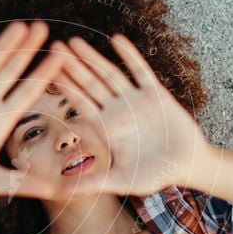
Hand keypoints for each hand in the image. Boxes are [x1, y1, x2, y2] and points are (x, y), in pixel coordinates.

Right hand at [0, 20, 70, 199]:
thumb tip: (55, 192)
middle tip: (44, 28)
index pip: (27, 93)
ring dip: (3, 45)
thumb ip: (20, 183)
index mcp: (1, 122)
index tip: (61, 56)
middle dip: (27, 51)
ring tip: (20, 25)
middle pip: (11, 72)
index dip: (44, 74)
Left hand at [48, 34, 213, 196]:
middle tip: (53, 47)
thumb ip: (93, 183)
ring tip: (74, 41)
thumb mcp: (122, 181)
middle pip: (90, 84)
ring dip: (93, 58)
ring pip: (109, 74)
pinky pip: (140, 71)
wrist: (187, 166)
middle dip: (72, 66)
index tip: (45, 72)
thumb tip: (62, 193)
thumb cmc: (154, 175)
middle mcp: (116, 110)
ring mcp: (135, 100)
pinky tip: (116, 39)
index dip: (64, 87)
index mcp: (105, 128)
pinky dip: (129, 56)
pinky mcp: (155, 93)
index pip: (79, 103)